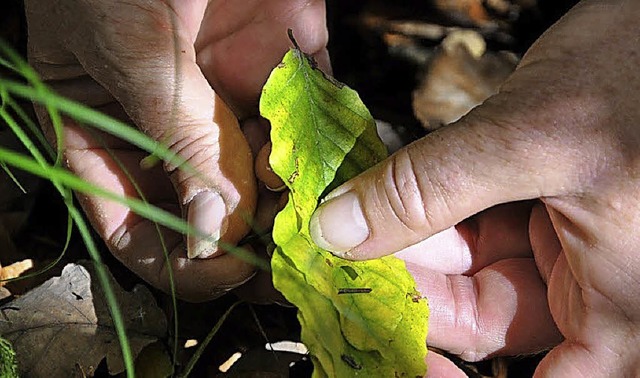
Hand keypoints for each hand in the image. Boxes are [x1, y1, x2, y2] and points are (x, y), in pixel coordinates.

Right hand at [25, 0, 327, 301]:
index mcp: (105, 125)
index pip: (133, 221)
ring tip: (311, 196)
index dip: (177, 257)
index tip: (225, 270)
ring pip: (267, 169)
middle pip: (211, 203)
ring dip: (292, 192)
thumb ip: (175, 140)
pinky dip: (328, 144)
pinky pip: (312, 118)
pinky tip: (339, 162)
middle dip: (250, 232)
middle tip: (291, 250)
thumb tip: (210, 237)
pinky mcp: (287, 60)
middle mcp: (172, 119)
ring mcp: (231, 91)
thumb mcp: (132, 46)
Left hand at [310, 1, 639, 375]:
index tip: (386, 351)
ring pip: (465, 270)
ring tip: (347, 223)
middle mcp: (592, 287)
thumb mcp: (533, 139)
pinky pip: (466, 226)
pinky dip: (422, 211)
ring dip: (403, 245)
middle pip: (480, 318)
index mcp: (621, 306)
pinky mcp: (534, 207)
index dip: (448, 375)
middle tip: (338, 259)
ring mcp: (559, 246)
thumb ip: (434, 188)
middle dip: (406, 289)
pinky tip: (378, 197)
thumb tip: (340, 229)